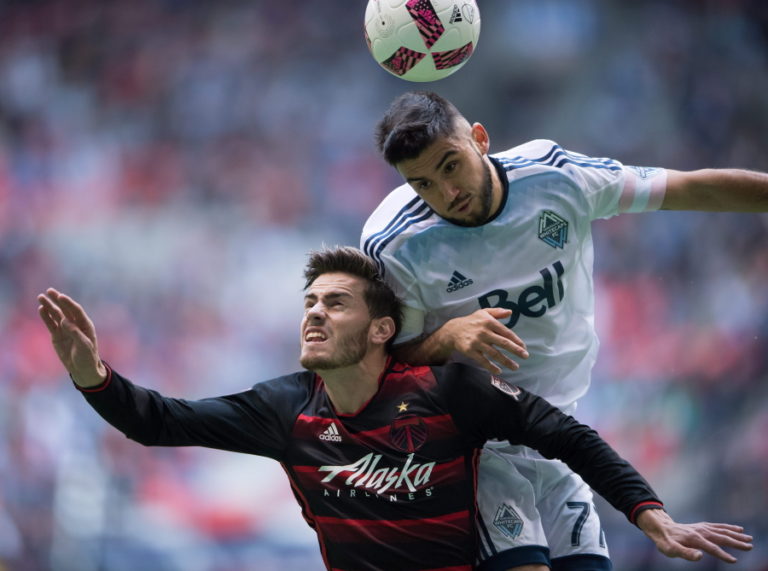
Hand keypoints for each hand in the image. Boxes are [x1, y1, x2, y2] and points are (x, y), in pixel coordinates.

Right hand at [38, 288, 107, 387]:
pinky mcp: (57, 336)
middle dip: (58, 300)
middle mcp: (75, 324)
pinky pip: (51, 324)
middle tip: (49, 291)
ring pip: (56, 315)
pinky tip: (41, 309)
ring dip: (49, 306)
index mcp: (85, 325)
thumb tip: (64, 321)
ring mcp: (65, 329)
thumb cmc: (88, 357)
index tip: (60, 297)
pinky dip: (46, 317)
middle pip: (65, 310)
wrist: (82, 369)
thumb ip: (75, 333)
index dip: (68, 303)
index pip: (76, 311)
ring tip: (41, 297)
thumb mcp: (84, 346)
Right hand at [442, 308, 527, 374]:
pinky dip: (491, 367)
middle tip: (526, 356)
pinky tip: (499, 371)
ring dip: (506, 361)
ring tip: (515, 367)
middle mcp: (484, 332)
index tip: (524, 347)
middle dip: (516, 350)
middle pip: (503, 343)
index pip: (506, 332)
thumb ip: (497, 312)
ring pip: (494, 353)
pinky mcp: (470, 351)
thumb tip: (510, 312)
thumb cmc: (471, 321)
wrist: (452, 330)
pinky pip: (482, 360)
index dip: (516, 340)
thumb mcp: (483, 312)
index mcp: (489, 322)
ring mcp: (477, 342)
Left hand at [636, 508, 752, 562]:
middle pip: (721, 537)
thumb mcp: (670, 550)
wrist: (660, 528)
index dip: (723, 555)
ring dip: (736, 534)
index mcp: (694, 539)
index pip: (712, 548)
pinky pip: (718, 526)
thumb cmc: (665, 542)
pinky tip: (737, 529)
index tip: (734, 561)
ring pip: (722, 530)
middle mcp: (700, 531)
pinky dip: (729, 527)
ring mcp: (702, 528)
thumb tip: (700, 556)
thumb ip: (685, 553)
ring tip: (749, 538)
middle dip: (736, 542)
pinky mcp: (702, 526)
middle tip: (750, 546)